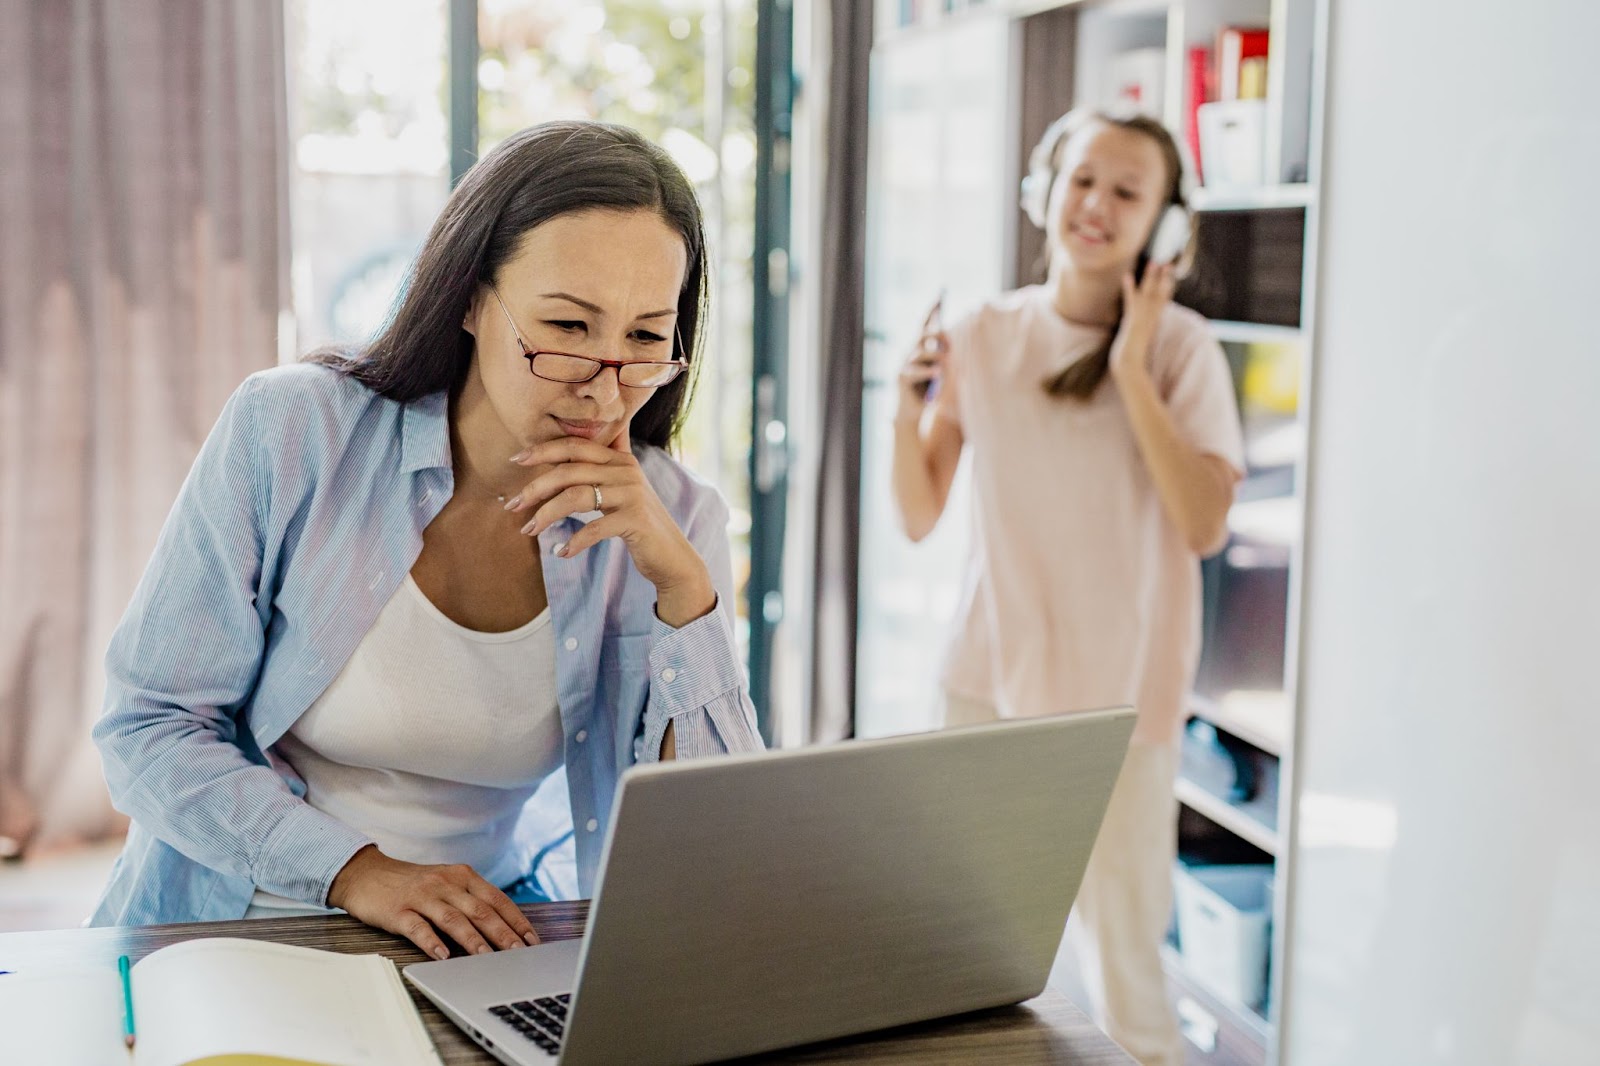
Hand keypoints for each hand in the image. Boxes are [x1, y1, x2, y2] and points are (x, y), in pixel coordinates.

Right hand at [328, 845, 539, 959]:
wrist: (365, 874)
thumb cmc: (411, 884)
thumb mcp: (446, 883)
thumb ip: (470, 900)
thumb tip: (502, 929)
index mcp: (462, 876)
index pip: (497, 899)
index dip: (516, 920)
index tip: (532, 940)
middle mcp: (445, 883)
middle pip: (480, 910)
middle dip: (503, 933)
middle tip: (519, 953)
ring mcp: (422, 896)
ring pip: (453, 919)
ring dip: (473, 940)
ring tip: (487, 958)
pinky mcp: (398, 910)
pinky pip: (418, 927)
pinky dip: (432, 942)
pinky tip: (443, 956)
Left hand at [507, 425, 715, 625]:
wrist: (672, 556)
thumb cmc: (639, 523)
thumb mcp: (623, 489)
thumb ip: (604, 466)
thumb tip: (582, 442)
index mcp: (619, 459)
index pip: (575, 445)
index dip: (543, 450)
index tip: (516, 460)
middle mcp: (626, 471)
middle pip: (569, 470)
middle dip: (535, 487)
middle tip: (512, 505)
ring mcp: (632, 495)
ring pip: (576, 497)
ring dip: (546, 515)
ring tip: (529, 530)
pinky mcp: (635, 520)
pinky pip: (594, 528)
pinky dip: (574, 542)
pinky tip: (561, 552)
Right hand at [894, 301, 947, 424]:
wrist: (913, 411)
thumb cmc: (930, 389)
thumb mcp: (940, 368)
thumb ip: (945, 354)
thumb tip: (959, 341)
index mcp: (919, 347)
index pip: (925, 324)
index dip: (931, 310)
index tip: (940, 295)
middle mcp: (909, 352)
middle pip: (922, 335)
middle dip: (936, 333)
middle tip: (949, 337)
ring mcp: (904, 364)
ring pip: (920, 353)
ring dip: (935, 355)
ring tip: (947, 359)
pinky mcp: (901, 378)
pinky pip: (915, 371)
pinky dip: (927, 372)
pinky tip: (936, 373)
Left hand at [1109, 262, 1176, 382]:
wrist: (1130, 364)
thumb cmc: (1135, 354)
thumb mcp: (1141, 339)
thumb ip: (1143, 330)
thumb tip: (1142, 326)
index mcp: (1154, 320)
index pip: (1163, 299)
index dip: (1166, 285)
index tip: (1169, 273)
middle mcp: (1151, 317)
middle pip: (1159, 293)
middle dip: (1163, 278)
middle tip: (1167, 262)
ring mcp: (1142, 317)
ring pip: (1149, 293)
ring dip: (1150, 278)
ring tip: (1153, 262)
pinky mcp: (1133, 319)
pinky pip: (1132, 301)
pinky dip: (1130, 289)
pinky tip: (1127, 277)